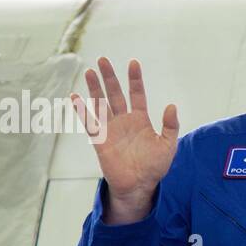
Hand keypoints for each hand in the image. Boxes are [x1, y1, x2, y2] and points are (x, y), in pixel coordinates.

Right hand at [70, 57, 179, 206]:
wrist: (139, 185)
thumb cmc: (155, 167)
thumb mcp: (168, 145)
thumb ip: (170, 126)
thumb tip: (171, 105)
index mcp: (140, 120)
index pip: (137, 94)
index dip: (135, 80)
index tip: (133, 63)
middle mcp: (124, 121)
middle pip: (115, 94)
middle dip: (110, 77)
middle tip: (103, 60)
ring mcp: (111, 129)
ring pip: (101, 104)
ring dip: (95, 88)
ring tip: (90, 71)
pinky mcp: (100, 140)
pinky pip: (89, 122)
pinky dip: (81, 110)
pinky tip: (74, 97)